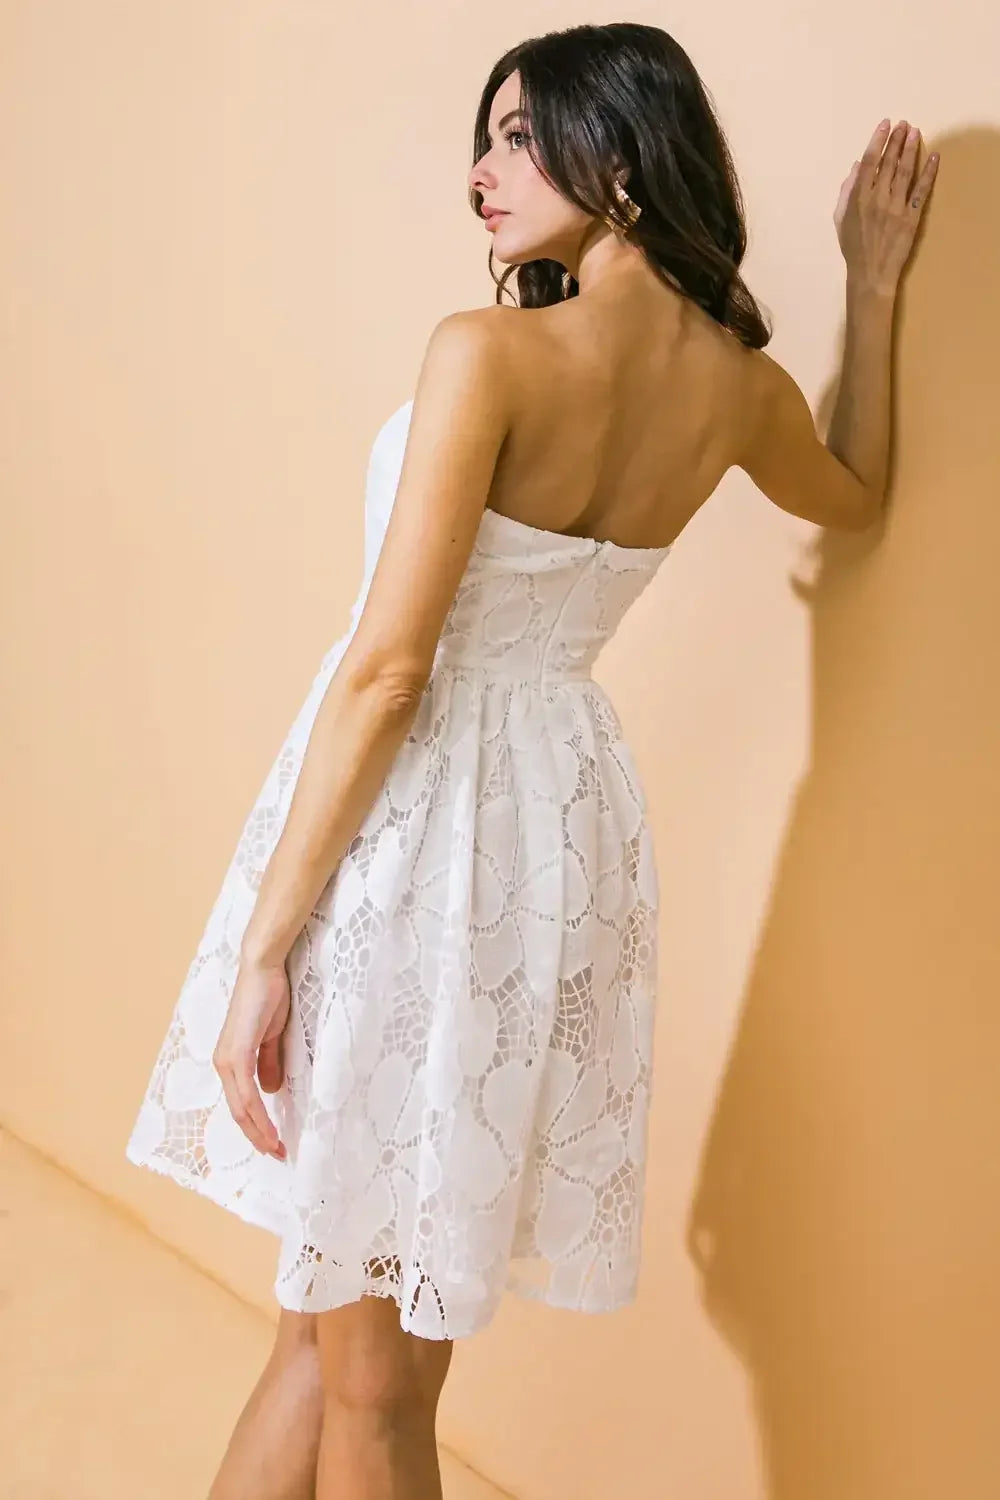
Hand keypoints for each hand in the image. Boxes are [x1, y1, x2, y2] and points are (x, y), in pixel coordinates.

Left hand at [212, 957, 290, 1159]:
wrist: (263, 969)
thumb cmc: (269, 997)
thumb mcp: (272, 1037)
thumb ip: (269, 1063)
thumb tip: (270, 1091)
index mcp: (231, 1060)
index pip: (241, 1103)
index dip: (257, 1126)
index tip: (275, 1143)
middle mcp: (224, 1064)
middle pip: (238, 1112)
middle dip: (258, 1136)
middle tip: (278, 1154)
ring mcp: (228, 1060)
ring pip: (241, 1108)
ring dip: (259, 1131)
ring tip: (277, 1148)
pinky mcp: (237, 1054)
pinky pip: (246, 1093)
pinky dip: (258, 1114)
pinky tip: (270, 1128)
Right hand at [834, 119, 939, 294]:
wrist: (870, 273)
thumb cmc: (853, 247)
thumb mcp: (840, 218)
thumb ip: (846, 190)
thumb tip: (856, 166)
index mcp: (858, 197)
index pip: (870, 162)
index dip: (878, 141)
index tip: (886, 125)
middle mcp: (878, 198)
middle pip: (890, 162)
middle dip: (897, 140)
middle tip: (905, 124)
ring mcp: (896, 207)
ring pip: (906, 172)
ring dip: (911, 150)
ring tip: (916, 132)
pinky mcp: (912, 217)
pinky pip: (921, 191)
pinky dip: (929, 173)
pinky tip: (933, 157)